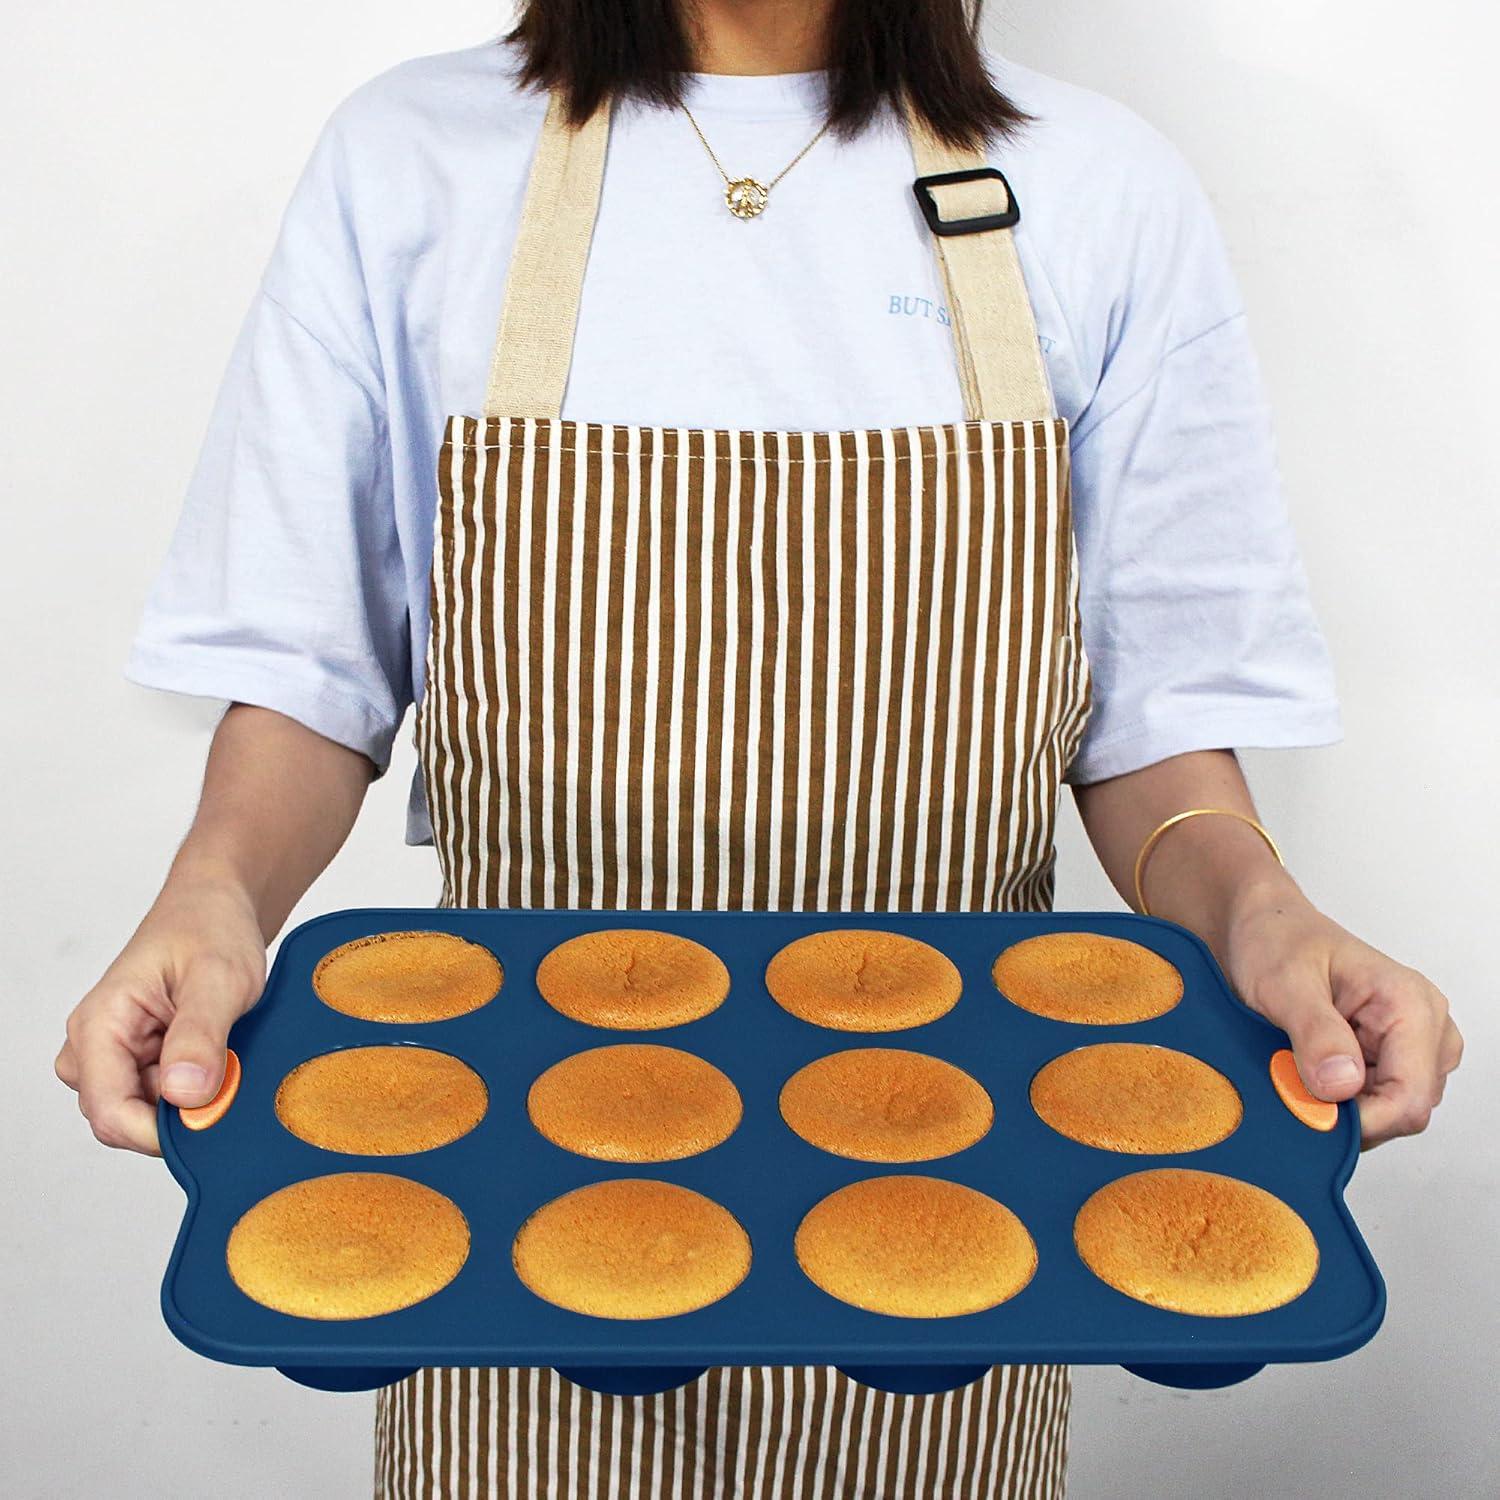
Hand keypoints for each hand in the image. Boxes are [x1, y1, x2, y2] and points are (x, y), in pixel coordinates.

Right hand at [55, 873, 265, 1155]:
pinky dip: (196, 1089)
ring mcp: (114, 1056)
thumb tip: (185, 1095)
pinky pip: (162, 1098)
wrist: (217, 907)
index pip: (109, 1112)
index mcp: (99, 1025)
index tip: (211, 1121)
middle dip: (179, 1113)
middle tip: (230, 1075)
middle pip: (124, 1120)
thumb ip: (200, 1037)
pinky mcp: (138, 1061)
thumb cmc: (210, 928)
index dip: (159, 1132)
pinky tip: (220, 1057)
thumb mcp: (218, 978)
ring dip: (190, 1099)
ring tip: (225, 1052)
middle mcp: (94, 1047)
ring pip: (146, 1113)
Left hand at [1223, 879, 1461, 1147]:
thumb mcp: (1283, 982)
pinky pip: (1372, 1104)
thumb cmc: (1276, 941)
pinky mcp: (1391, 1060)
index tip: (1308, 1114)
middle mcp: (1424, 1028)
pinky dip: (1335, 1100)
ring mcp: (1411, 1048)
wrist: (1263, 930)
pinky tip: (1305, 1072)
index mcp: (1411, 1004)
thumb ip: (1316, 1034)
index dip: (1361, 1120)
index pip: (1410, 1098)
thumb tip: (1342, 1085)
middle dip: (1346, 1112)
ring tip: (1295, 1067)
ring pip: (1388, 1114)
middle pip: (1403, 1113)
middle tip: (1290, 1082)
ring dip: (1338, 1106)